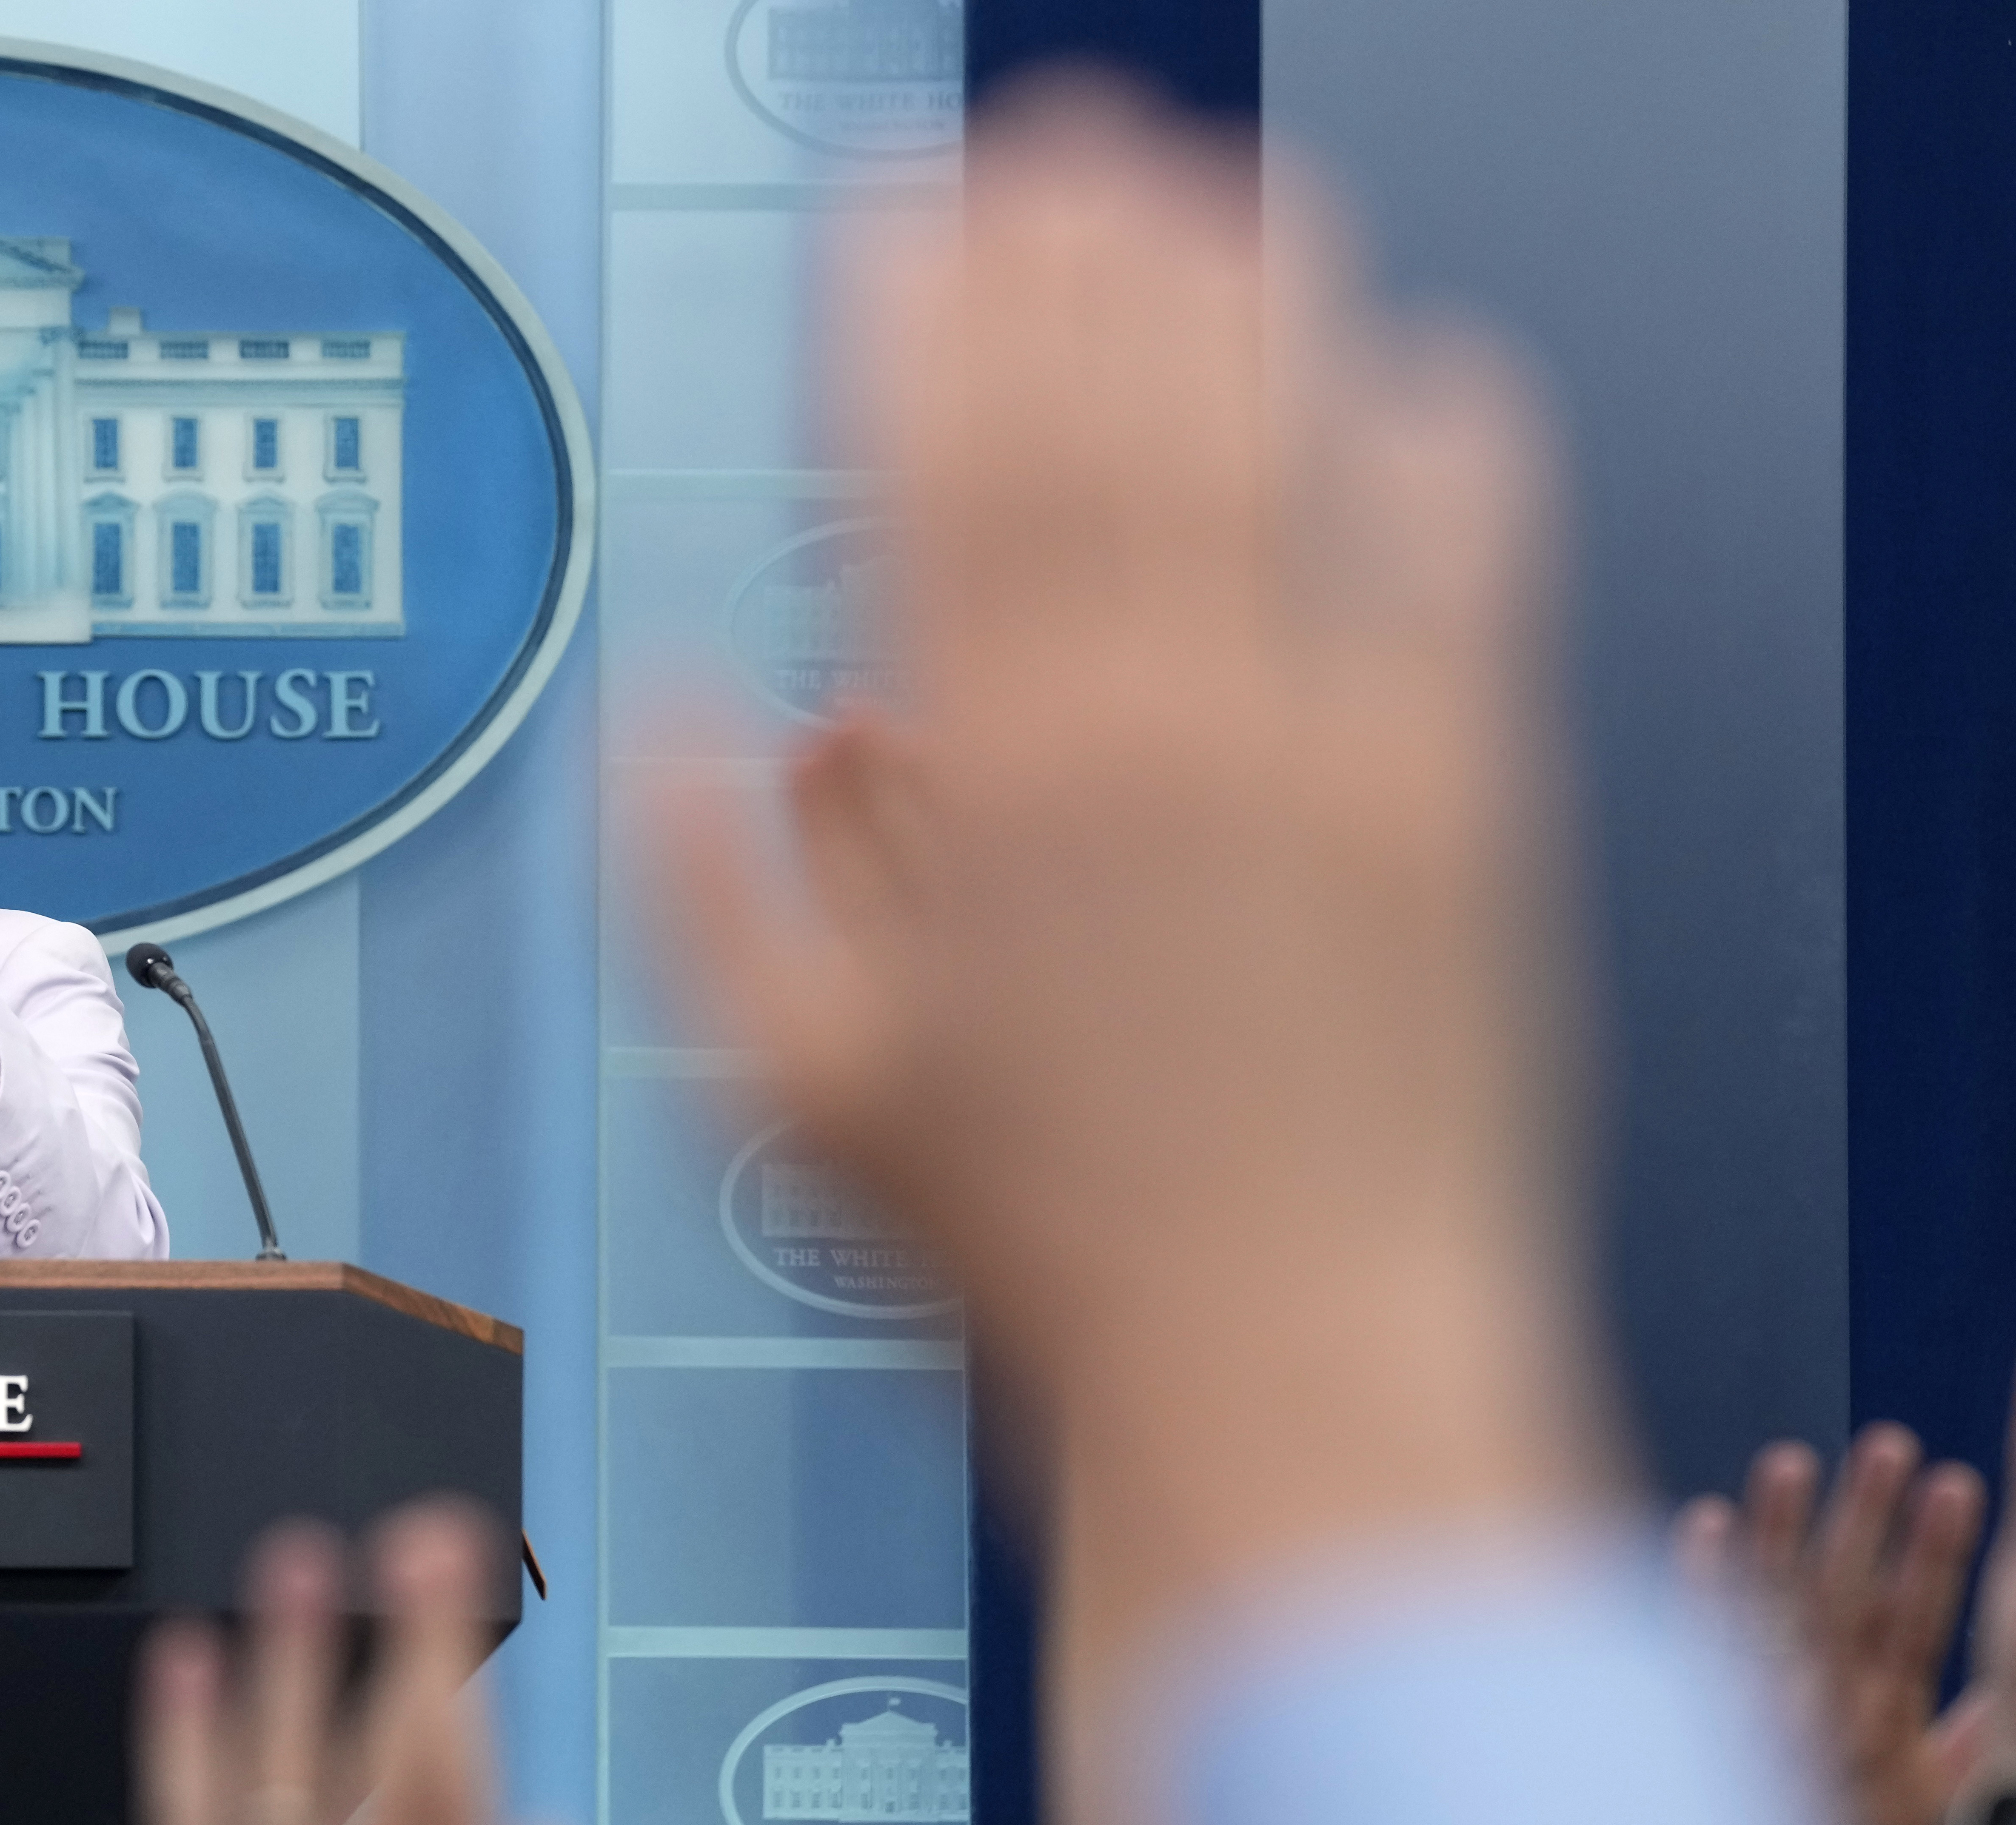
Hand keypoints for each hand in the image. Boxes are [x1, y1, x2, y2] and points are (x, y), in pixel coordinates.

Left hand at [140, 1505, 631, 1824]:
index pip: (437, 1741)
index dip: (437, 1633)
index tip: (440, 1551)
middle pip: (346, 1736)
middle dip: (364, 1627)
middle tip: (374, 1542)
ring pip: (253, 1765)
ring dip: (264, 1659)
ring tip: (279, 1569)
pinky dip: (175, 1744)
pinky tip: (181, 1675)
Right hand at [647, 89, 1575, 1423]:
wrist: (1290, 1358)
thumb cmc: (1040, 1247)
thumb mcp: (792, 1090)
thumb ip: (700, 881)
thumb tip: (675, 713)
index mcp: (976, 782)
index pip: (931, 466)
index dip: (913, 306)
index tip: (900, 206)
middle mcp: (1146, 724)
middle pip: (1098, 412)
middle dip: (1063, 249)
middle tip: (1049, 147)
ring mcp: (1321, 741)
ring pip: (1274, 441)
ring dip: (1236, 292)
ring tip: (1209, 190)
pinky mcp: (1468, 789)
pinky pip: (1465, 553)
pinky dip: (1436, 438)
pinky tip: (1403, 371)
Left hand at [1673, 1425, 1987, 1824]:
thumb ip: (1958, 1758)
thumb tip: (1988, 1702)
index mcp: (1885, 1734)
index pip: (1921, 1625)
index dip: (1940, 1552)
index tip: (1959, 1480)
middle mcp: (1820, 1714)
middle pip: (1847, 1597)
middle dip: (1870, 1517)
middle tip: (1888, 1443)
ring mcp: (1751, 1710)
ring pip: (1767, 1603)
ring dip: (1780, 1529)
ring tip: (1792, 1459)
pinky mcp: (1690, 1715)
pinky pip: (1691, 1637)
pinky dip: (1698, 1580)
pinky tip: (1702, 1521)